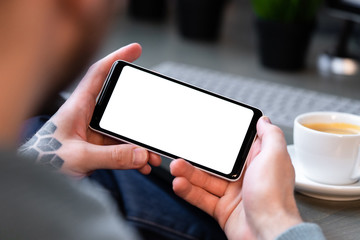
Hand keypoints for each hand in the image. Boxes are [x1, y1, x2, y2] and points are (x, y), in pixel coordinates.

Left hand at [19, 43, 160, 177]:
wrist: (35, 177)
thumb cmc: (45, 161)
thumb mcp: (78, 156)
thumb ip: (111, 156)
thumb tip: (140, 153)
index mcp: (78, 106)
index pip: (98, 74)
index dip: (116, 58)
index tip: (135, 50)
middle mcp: (88, 115)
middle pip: (119, 102)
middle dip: (140, 105)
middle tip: (157, 104)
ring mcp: (94, 132)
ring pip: (124, 130)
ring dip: (140, 141)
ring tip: (152, 153)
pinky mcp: (98, 147)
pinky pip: (122, 148)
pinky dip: (134, 155)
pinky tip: (142, 164)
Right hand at [170, 117, 301, 239]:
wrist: (268, 234)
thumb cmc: (274, 197)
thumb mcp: (275, 156)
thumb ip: (269, 135)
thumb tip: (263, 120)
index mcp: (258, 162)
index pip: (236, 147)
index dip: (222, 139)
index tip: (205, 132)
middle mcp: (245, 177)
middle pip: (216, 164)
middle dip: (198, 158)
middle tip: (182, 151)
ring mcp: (233, 195)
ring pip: (206, 180)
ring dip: (188, 173)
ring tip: (175, 167)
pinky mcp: (223, 210)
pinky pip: (202, 198)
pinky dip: (189, 191)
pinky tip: (179, 184)